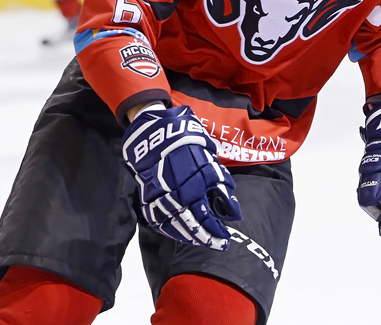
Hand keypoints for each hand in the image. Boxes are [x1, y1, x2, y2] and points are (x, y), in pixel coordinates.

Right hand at [122, 105, 241, 249]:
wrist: (158, 134)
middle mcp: (177, 196)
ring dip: (188, 236)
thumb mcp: (211, 162)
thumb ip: (221, 186)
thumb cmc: (189, 145)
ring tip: (200, 241)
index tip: (225, 240)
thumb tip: (233, 212)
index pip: (207, 218)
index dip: (216, 232)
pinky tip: (179, 233)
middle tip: (216, 245)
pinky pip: (158, 220)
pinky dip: (169, 230)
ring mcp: (160, 198)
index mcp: (194, 187)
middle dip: (205, 238)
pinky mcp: (148, 197)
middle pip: (192, 225)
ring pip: (174, 226)